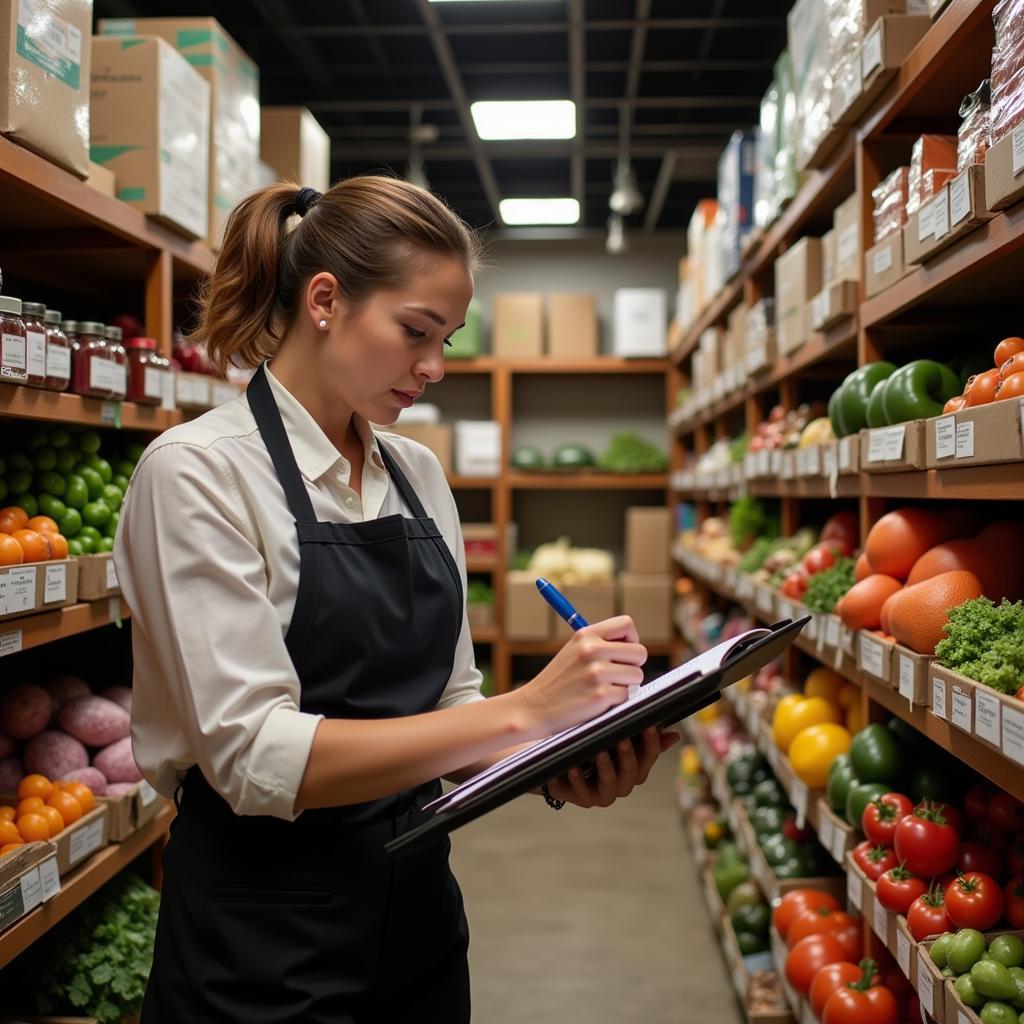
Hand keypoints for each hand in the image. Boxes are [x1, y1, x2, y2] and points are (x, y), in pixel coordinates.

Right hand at [516, 616, 647, 737]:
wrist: (533, 708)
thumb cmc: (557, 681)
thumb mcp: (573, 651)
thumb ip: (600, 644)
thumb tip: (632, 646)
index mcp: (585, 635)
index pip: (626, 624)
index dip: (631, 639)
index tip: (624, 652)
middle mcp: (592, 650)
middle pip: (639, 652)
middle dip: (633, 665)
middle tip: (617, 675)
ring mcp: (596, 673)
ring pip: (636, 675)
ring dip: (625, 685)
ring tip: (603, 688)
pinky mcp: (600, 695)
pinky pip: (626, 696)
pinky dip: (615, 701)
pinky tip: (597, 700)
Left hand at [544, 726, 679, 808]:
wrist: (557, 763)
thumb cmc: (592, 747)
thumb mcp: (614, 738)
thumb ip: (640, 736)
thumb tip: (674, 735)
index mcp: (634, 768)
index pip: (649, 756)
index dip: (651, 743)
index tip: (648, 726)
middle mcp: (622, 784)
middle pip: (632, 772)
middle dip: (628, 755)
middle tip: (621, 738)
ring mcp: (603, 794)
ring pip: (611, 783)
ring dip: (606, 767)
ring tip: (598, 751)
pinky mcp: (582, 799)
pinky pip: (582, 792)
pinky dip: (578, 779)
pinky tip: (574, 767)